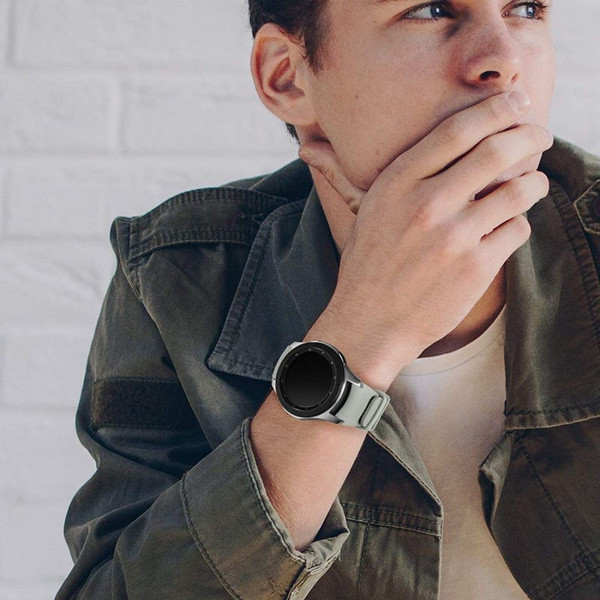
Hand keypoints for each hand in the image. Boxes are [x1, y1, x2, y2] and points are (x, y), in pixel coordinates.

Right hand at [298, 91, 552, 390]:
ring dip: (531, 183)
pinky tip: (504, 229)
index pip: (457, 129)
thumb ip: (342, 175)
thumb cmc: (364, 266)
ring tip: (530, 184)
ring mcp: (454, 237)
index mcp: (396, 183)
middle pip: (497, 150)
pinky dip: (516, 226)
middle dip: (529, 135)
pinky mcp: (476, 267)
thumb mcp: (357, 214)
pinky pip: (517, 230)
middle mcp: (426, 204)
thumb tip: (307, 148)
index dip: (495, 109)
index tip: (515, 101)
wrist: (369, 325)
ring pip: (518, 190)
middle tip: (539, 135)